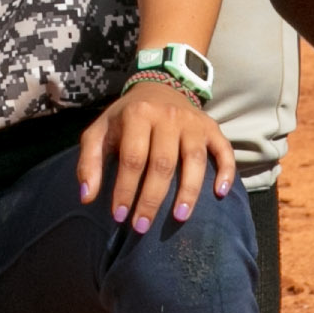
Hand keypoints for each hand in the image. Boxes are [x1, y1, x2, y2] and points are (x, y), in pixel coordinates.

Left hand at [77, 72, 228, 231]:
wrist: (158, 86)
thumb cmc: (125, 117)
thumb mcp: (100, 132)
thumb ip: (89, 162)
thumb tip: (87, 197)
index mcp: (138, 115)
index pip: (132, 158)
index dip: (125, 189)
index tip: (119, 216)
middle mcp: (168, 117)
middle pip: (163, 163)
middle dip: (152, 199)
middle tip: (142, 226)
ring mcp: (193, 122)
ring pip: (194, 160)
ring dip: (188, 192)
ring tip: (179, 217)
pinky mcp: (212, 128)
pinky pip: (223, 150)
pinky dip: (226, 171)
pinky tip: (220, 193)